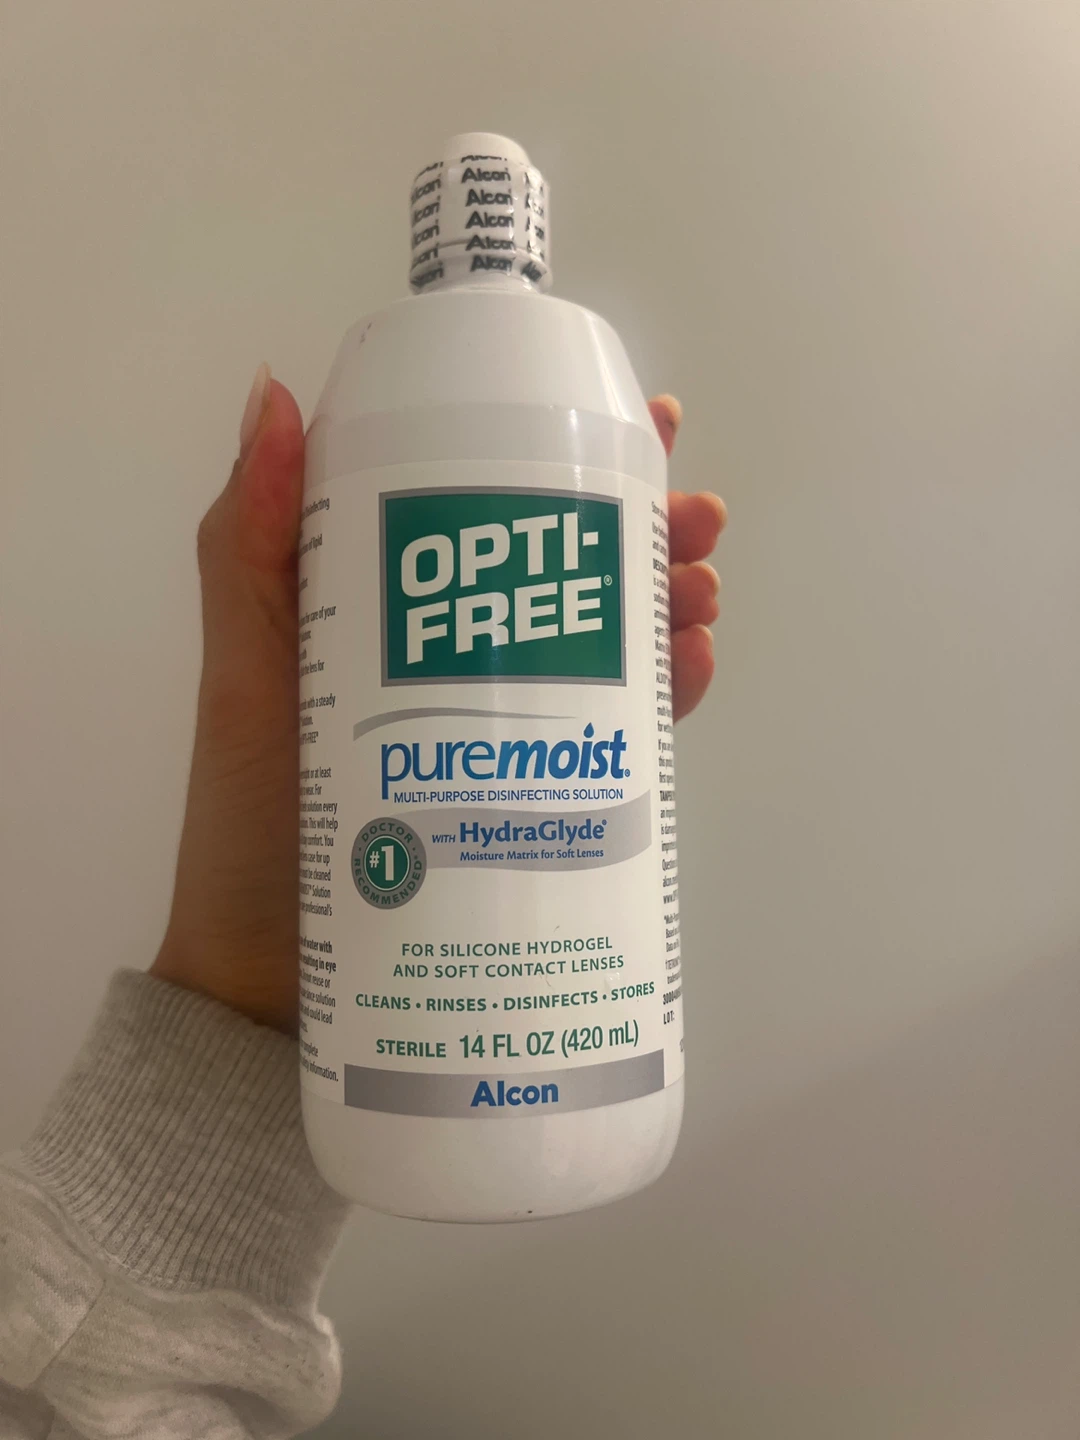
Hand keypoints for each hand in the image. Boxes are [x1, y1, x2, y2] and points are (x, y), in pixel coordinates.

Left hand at [151, 371, 727, 1032]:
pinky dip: (664, 698)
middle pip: (568, 570)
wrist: (273, 988)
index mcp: (390, 608)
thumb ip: (248, 544)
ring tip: (700, 597)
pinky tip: (693, 670)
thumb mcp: (243, 671)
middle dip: (646, 532)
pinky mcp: (533, 799)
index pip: (490, 505)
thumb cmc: (252, 826)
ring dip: (668, 606)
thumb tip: (273, 390)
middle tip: (695, 525)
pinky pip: (615, 737)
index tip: (641, 429)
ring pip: (605, 644)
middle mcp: (458, 658)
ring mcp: (501, 729)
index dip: (567, 456)